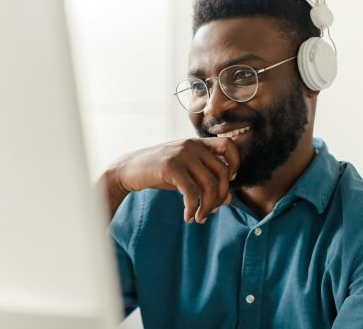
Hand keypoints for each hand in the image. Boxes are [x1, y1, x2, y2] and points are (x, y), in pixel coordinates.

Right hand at [102, 138, 239, 222]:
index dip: (234, 164)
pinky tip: (187, 217)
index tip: (226, 182)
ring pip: (209, 185)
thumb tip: (227, 199)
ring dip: (207, 207)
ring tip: (198, 218)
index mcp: (197, 143)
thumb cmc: (158, 173)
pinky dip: (192, 209)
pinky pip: (192, 193)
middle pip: (222, 172)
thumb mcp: (184, 172)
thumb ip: (204, 180)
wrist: (128, 170)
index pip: (228, 146)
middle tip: (211, 211)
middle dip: (220, 196)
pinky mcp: (171, 167)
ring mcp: (182, 155)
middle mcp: (192, 145)